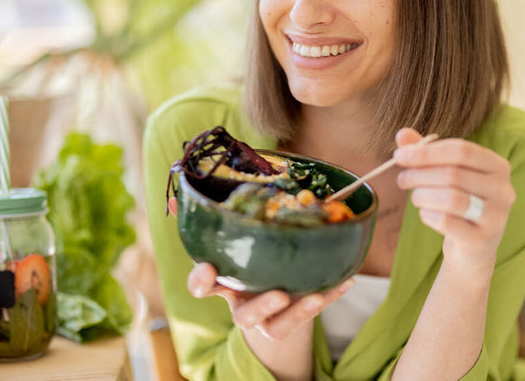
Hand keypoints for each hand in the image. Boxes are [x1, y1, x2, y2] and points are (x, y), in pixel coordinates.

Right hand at [167, 198, 354, 339]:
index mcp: (224, 284)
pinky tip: (346, 279)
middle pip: (243, 317)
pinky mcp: (291, 323)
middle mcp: (242, 306)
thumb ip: (210, 219)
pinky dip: (328, 296)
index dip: (201, 281)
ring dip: (296, 313)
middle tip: (277, 294)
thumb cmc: (248, 259)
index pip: (203, 287)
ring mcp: (268, 319)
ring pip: (277, 326)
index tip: (207, 270)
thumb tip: (178, 197)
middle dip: (258, 307)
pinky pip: (310, 315)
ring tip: (313, 296)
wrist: (269, 301)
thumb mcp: (231, 239)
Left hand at [393, 128, 515, 273]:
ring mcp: (496, 216)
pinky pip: (446, 222)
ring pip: (451, 198)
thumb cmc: (458, 202)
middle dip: (420, 174)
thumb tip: (402, 133)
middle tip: (402, 179)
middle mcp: (503, 189)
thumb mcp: (444, 173)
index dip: (426, 152)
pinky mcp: (482, 239)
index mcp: (497, 166)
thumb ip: (426, 152)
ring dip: (423, 196)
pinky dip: (428, 215)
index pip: (461, 150)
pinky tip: (426, 214)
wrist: (473, 248)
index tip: (399, 156)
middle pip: (453, 174)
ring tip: (415, 197)